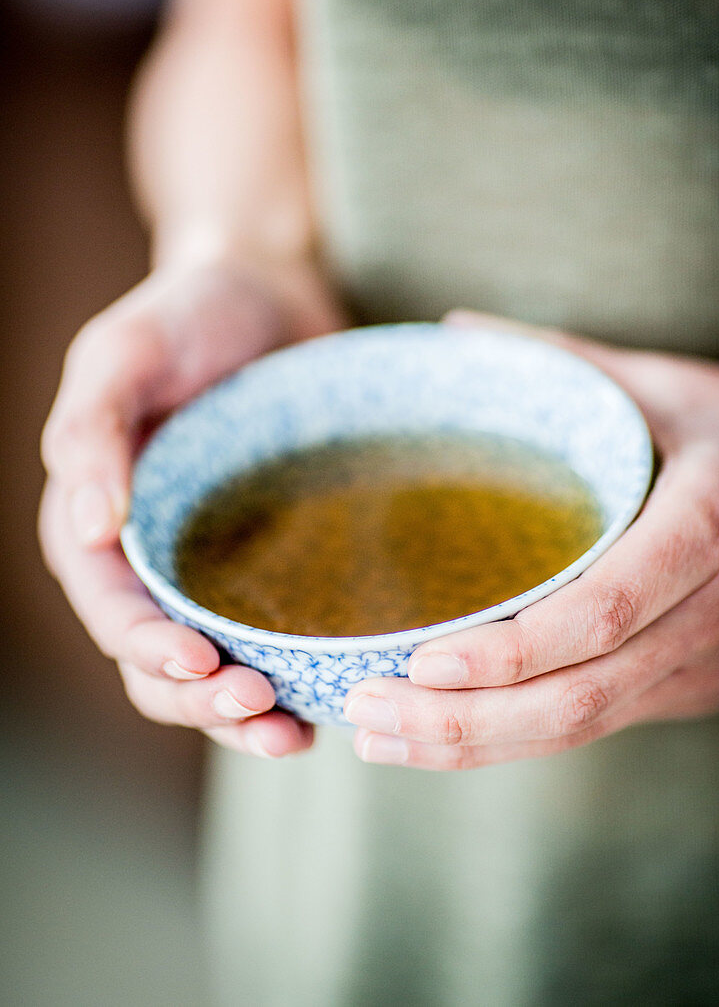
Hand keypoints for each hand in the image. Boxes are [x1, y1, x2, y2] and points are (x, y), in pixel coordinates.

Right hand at [40, 262, 344, 756]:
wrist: (271, 290)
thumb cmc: (189, 311)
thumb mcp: (125, 350)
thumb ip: (92, 428)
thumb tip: (91, 526)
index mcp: (97, 516)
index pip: (108, 605)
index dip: (144, 647)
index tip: (199, 663)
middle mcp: (151, 556)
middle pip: (155, 661)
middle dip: (199, 698)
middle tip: (259, 708)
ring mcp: (212, 566)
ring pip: (210, 671)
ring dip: (239, 714)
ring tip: (291, 733)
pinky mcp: (272, 564)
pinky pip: (271, 639)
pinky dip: (288, 680)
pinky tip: (322, 704)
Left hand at [344, 311, 718, 769]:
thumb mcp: (660, 383)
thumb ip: (562, 359)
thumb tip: (455, 331)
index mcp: (705, 524)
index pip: (604, 610)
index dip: (514, 651)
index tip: (421, 661)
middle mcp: (710, 612)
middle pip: (581, 697)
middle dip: (466, 722)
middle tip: (364, 711)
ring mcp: (703, 662)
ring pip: (585, 727)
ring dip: (476, 746)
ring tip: (378, 735)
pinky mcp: (688, 687)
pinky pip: (597, 724)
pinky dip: (515, 738)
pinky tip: (442, 733)